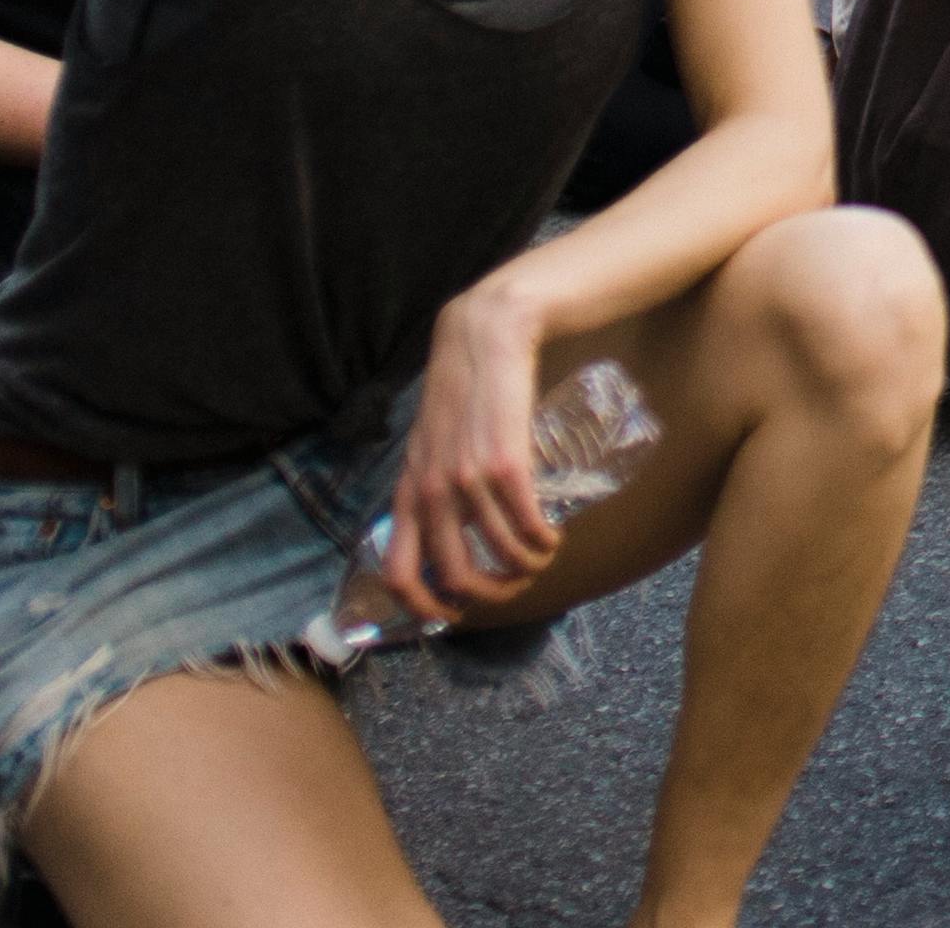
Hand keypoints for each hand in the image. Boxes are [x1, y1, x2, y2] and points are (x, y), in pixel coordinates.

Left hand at [375, 287, 565, 622]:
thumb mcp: (432, 444)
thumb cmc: (463, 392)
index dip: (423, 606)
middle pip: (454, 574)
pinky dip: (542, 541)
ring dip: (526, 565)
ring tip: (542, 556)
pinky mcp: (506, 462)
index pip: (398, 571)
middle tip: (514, 587)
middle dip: (490, 595)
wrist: (486, 337)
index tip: (453, 613)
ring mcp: (468, 478)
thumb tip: (449, 531)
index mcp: (409, 490)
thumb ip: (433, 484)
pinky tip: (551, 537)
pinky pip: (525, 523)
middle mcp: (432, 492)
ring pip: (497, 553)